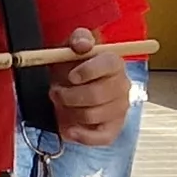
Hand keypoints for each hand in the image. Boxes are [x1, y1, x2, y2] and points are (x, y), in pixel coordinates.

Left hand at [51, 28, 131, 146]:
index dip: (89, 70)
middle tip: (55, 92)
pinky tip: (69, 129)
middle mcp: (121, 86)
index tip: (71, 76)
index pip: (110, 64)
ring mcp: (119, 108)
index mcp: (114, 63)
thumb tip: (82, 44)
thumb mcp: (71, 47)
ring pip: (93, 115)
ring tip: (61, 103)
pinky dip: (82, 136)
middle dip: (70, 95)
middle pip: (98, 94)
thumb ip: (79, 38)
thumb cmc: (72, 66)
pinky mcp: (113, 128)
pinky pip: (101, 137)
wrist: (70, 87)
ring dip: (69, 111)